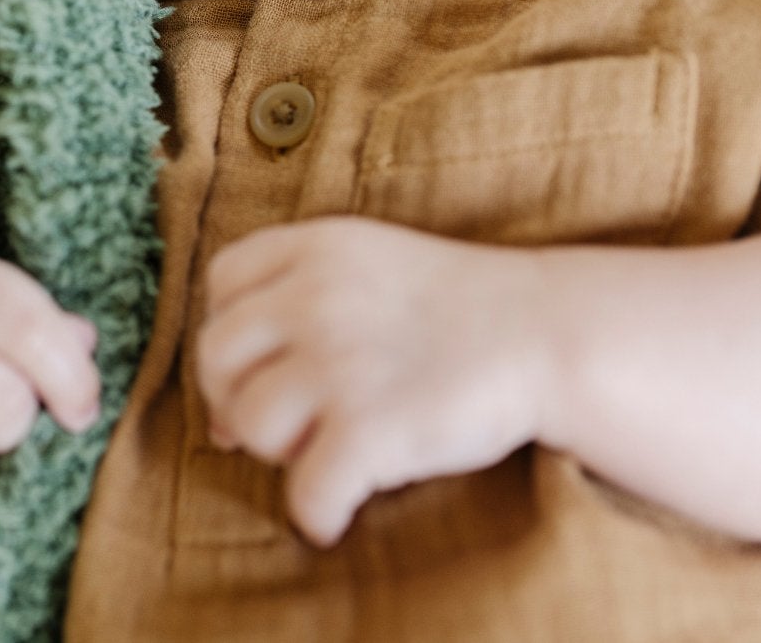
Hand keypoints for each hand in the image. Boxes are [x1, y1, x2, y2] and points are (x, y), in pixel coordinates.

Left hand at [195, 216, 547, 546]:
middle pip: (217, 357)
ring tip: (326, 451)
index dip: (233, 328)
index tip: (265, 362)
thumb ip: (293, 305)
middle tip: (289, 420)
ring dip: (279, 451)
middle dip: (239, 396)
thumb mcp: (367, 263)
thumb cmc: (453, 307)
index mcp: (314, 246)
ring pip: (248, 424)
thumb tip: (222, 418)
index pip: (221, 283)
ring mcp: (338, 362)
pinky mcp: (369, 429)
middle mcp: (313, 297)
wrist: (544, 332)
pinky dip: (316, 513)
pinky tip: (339, 510)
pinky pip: (303, 492)